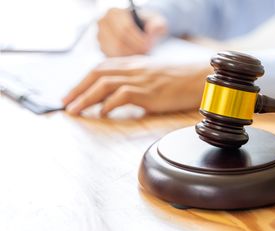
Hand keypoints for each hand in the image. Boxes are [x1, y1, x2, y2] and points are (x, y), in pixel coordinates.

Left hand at [63, 56, 211, 115]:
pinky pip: (121, 95)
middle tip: (65, 103)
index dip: (83, 80)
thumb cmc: (179, 80)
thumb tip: (119, 96)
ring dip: (86, 97)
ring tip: (75, 110)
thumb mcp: (153, 75)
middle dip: (78, 89)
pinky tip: (101, 113)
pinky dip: (108, 104)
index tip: (72, 93)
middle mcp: (133, 69)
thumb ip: (136, 81)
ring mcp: (140, 79)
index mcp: (134, 64)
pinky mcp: (148, 92)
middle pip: (97, 74)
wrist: (198, 80)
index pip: (101, 68)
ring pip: (104, 84)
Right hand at [97, 8, 167, 56]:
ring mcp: (100, 37)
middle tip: (147, 53)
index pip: (124, 28)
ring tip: (142, 55)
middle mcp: (103, 23)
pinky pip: (113, 60)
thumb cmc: (148, 25)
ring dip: (130, 56)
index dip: (138, 39)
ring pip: (115, 52)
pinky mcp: (102, 50)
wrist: (141, 31)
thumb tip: (152, 30)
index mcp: (114, 13)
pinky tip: (135, 58)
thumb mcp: (157, 22)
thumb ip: (157, 25)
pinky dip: (125, 61)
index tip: (149, 45)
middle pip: (118, 42)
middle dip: (135, 50)